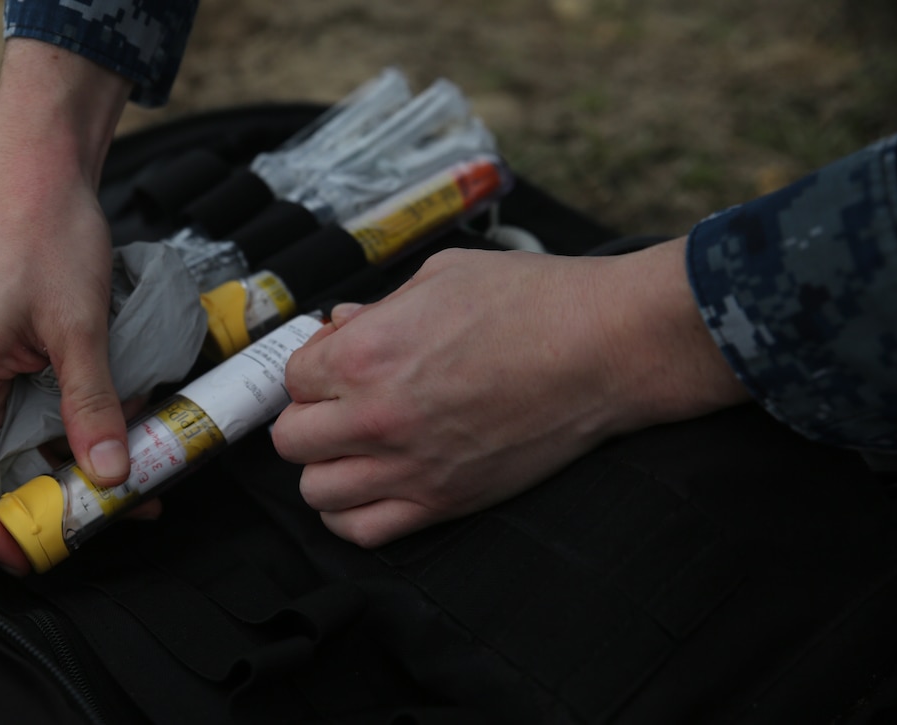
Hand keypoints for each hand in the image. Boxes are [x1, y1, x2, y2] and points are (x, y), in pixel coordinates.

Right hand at [0, 40, 133, 574]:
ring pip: (23, 441)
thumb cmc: (44, 235)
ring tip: (135, 484)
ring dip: (72, 466)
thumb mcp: (79, 327)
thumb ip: (92, 404)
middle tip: (104, 521)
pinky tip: (128, 436)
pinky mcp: (18, 356)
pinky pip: (42, 409)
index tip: (29, 548)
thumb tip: (109, 474)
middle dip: (44, 502)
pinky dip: (80, 428)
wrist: (43, 173)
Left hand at [272, 241, 748, 547]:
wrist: (604, 348)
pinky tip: (370, 487)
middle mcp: (376, 417)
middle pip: (292, 439)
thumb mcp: (440, 276)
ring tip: (354, 447)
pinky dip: (352, 515)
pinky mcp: (444, 502)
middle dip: (310, 416)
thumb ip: (376, 308)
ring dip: (326, 468)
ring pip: (316, 492)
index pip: (292, 377)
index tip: (339, 361)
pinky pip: (362, 532)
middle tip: (340, 403)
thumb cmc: (532, 301)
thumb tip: (341, 325)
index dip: (313, 365)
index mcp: (366, 353)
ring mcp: (410, 467)